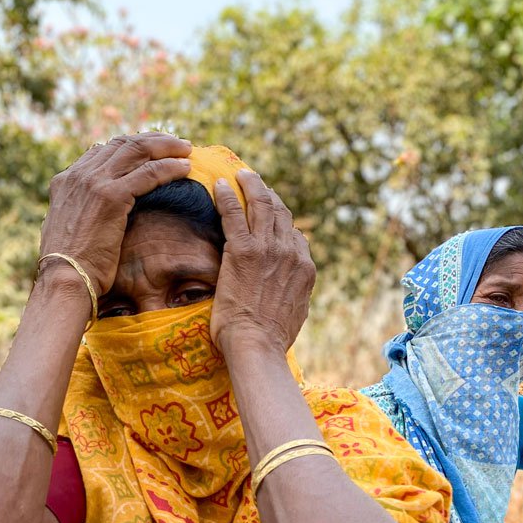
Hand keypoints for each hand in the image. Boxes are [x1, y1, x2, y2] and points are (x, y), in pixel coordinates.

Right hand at [39, 133, 190, 298]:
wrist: (65, 279)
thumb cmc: (72, 267)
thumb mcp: (71, 231)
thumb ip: (82, 212)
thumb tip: (95, 214)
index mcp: (66, 181)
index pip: (103, 151)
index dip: (131, 146)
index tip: (152, 150)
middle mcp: (78, 175)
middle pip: (122, 144)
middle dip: (153, 140)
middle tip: (175, 144)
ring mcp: (94, 183)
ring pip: (137, 151)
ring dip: (166, 147)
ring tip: (186, 150)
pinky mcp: (111, 196)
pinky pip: (148, 173)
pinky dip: (169, 168)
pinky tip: (185, 168)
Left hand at [210, 170, 315, 355]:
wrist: (257, 347)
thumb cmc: (271, 341)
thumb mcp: (296, 314)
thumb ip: (296, 295)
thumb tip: (295, 291)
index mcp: (304, 268)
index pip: (295, 235)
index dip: (282, 221)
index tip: (271, 213)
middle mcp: (290, 252)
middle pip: (281, 213)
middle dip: (268, 195)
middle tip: (254, 183)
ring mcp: (267, 249)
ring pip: (261, 205)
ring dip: (250, 185)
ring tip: (240, 175)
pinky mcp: (243, 250)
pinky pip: (234, 213)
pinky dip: (227, 196)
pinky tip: (218, 186)